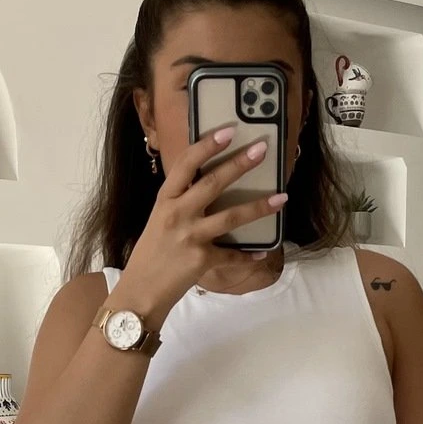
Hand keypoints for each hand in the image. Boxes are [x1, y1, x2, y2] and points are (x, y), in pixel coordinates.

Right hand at [120, 125, 286, 314]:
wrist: (140, 291)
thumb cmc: (151, 254)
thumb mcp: (159, 220)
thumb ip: (180, 202)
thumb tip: (210, 184)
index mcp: (165, 200)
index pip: (186, 164)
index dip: (207, 145)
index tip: (228, 131)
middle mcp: (177, 214)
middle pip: (213, 183)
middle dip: (240, 164)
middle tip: (262, 149)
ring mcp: (190, 237)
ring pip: (231, 217)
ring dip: (259, 207)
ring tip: (282, 197)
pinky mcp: (202, 260)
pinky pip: (232, 256)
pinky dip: (248, 256)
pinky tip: (262, 252)